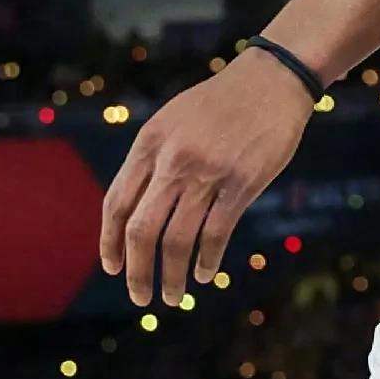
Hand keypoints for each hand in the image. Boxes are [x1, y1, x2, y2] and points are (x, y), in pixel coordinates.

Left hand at [100, 53, 312, 306]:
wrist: (269, 80)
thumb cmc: (219, 105)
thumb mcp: (172, 122)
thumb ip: (152, 161)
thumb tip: (132, 213)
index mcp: (149, 143)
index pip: (117, 202)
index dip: (110, 241)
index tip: (112, 268)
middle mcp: (173, 159)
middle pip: (141, 230)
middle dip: (137, 271)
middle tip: (141, 298)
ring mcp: (207, 172)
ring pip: (178, 240)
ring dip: (172, 277)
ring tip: (173, 297)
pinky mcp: (241, 183)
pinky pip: (216, 234)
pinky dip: (206, 261)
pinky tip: (204, 275)